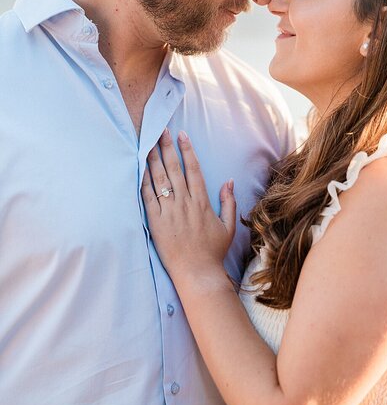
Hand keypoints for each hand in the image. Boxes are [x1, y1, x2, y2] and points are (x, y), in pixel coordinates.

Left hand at [142, 129, 235, 283]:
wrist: (196, 272)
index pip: (193, 169)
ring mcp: (169, 212)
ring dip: (153, 160)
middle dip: (167, 148)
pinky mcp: (156, 222)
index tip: (182, 135)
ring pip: (160, 180)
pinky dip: (144, 182)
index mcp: (202, 202)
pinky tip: (140, 169)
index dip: (187, 150)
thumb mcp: (229, 226)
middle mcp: (185, 203)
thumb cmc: (213, 251)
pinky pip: (148, 198)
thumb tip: (229, 181)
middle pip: (174, 169)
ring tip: (148, 143)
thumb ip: (229, 202)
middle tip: (161, 131)